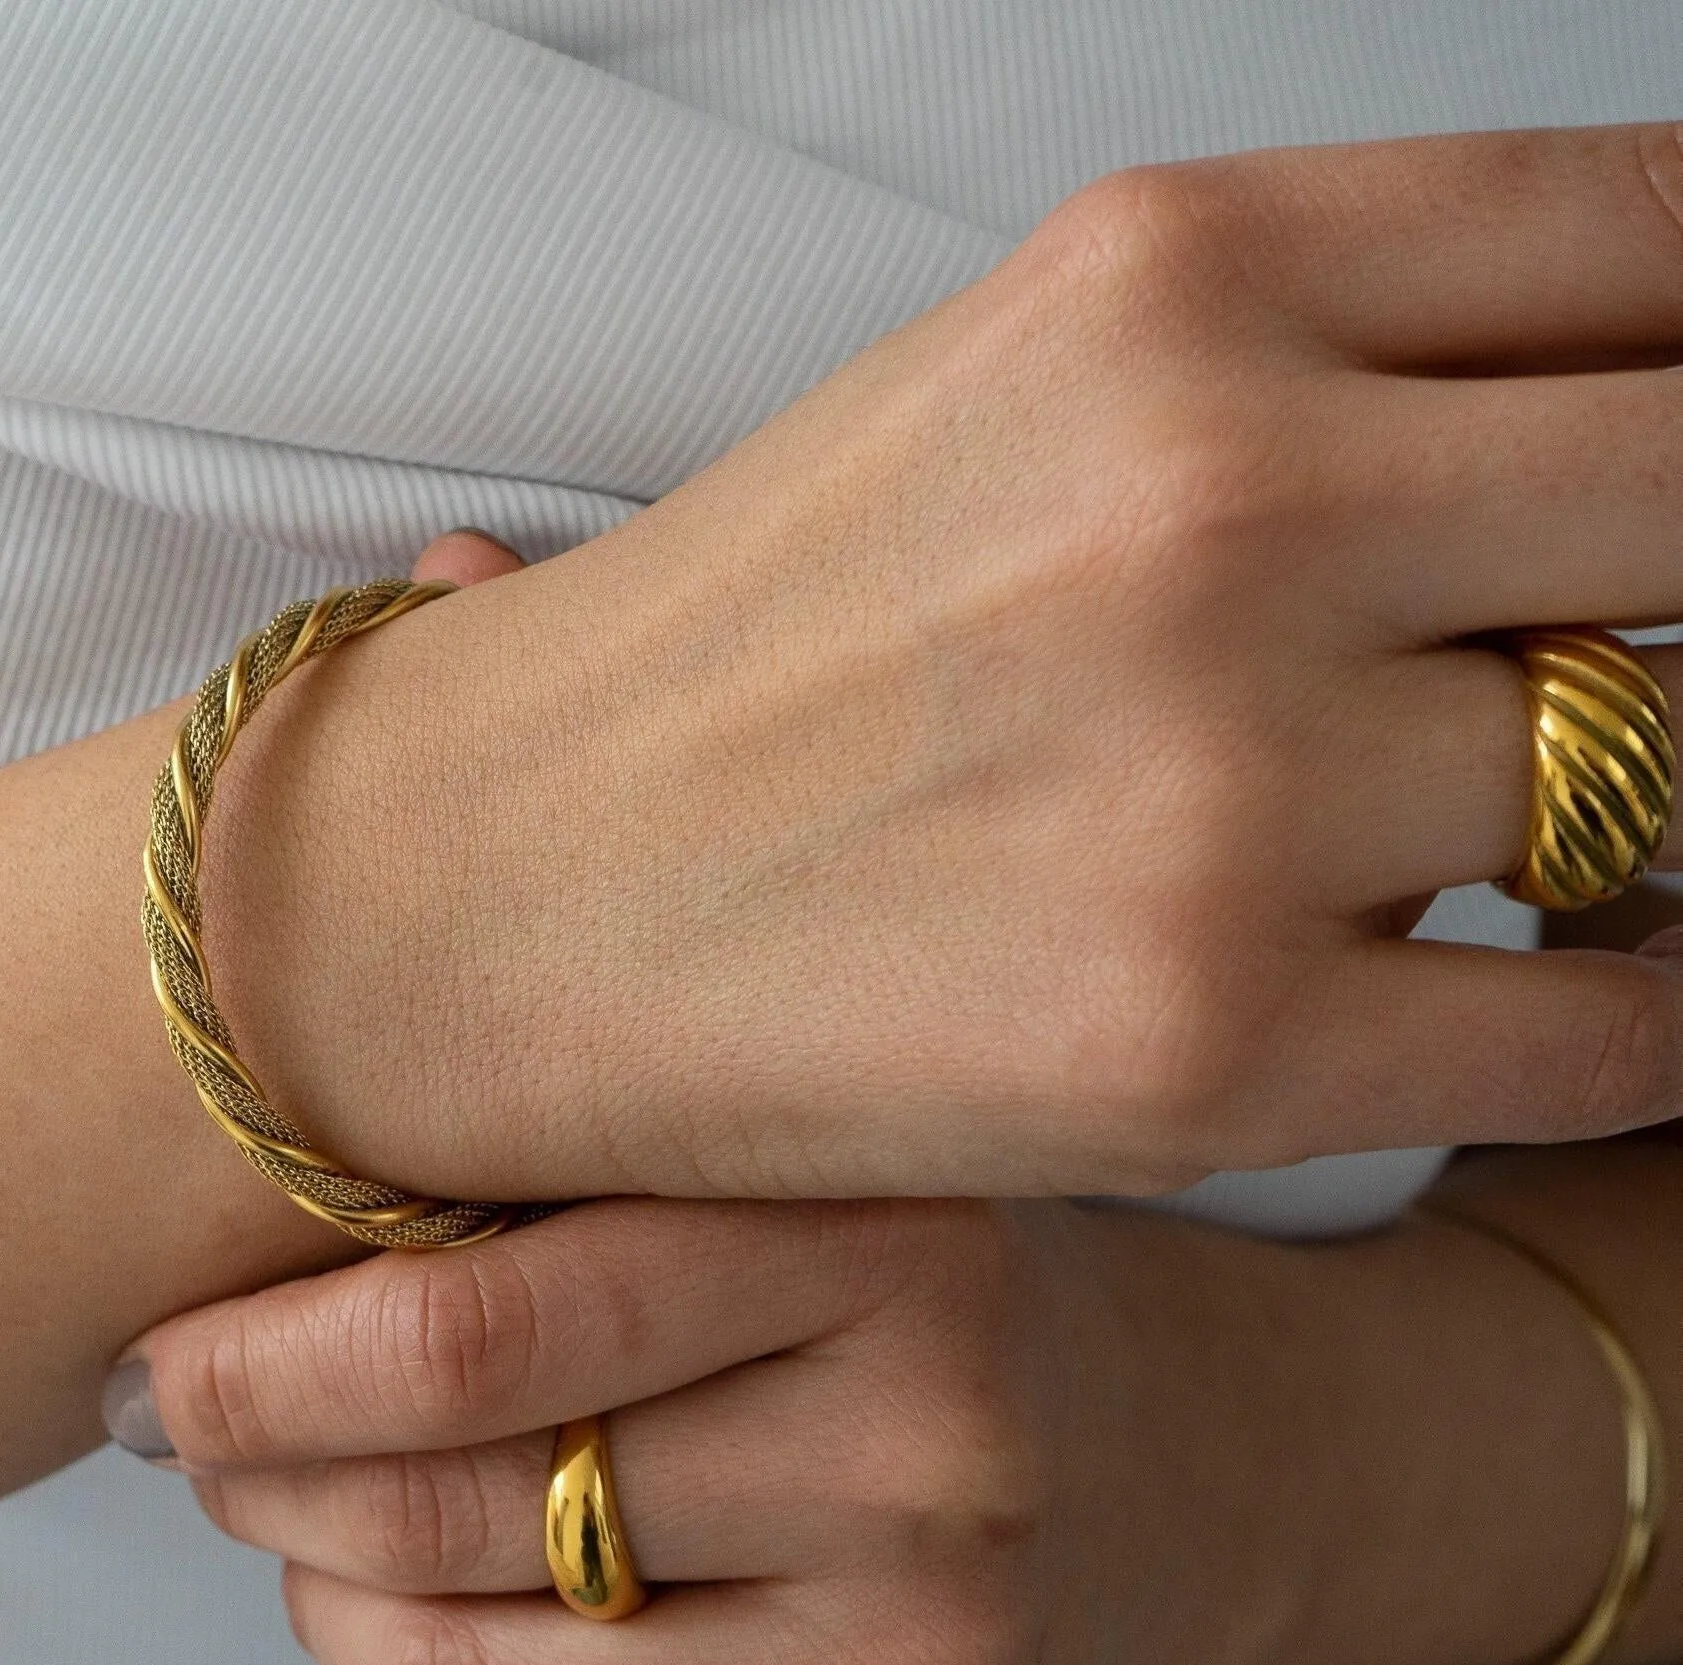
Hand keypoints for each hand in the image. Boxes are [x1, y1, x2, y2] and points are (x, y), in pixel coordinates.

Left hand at [112, 1195, 1640, 1664]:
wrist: (1175, 1470)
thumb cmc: (900, 1289)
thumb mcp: (772, 1168)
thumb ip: (543, 1195)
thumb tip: (212, 1308)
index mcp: (886, 1247)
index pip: (471, 1338)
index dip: (253, 1372)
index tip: (149, 1373)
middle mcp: (937, 1470)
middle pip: (451, 1524)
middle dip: (263, 1493)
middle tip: (212, 1448)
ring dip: (335, 1623)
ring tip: (327, 1556)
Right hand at [208, 124, 1682, 1203]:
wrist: (481, 900)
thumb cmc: (741, 656)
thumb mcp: (1019, 395)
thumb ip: (1334, 371)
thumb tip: (1642, 432)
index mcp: (1167, 284)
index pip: (1664, 237)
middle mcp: (1212, 499)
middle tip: (1627, 654)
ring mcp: (1216, 784)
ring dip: (1654, 812)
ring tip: (1536, 832)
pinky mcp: (1208, 1046)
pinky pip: (1624, 1025)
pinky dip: (1635, 1010)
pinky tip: (1533, 980)